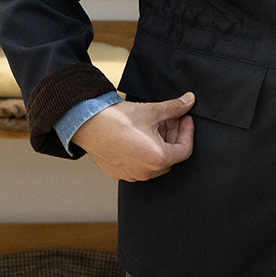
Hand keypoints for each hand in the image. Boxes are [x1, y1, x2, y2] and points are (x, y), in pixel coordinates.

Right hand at [71, 92, 195, 182]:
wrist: (86, 124)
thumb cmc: (117, 120)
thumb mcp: (152, 110)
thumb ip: (175, 107)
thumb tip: (189, 101)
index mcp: (158, 159)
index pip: (185, 150)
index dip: (188, 132)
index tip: (185, 118)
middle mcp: (146, 172)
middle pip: (170, 156)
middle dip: (173, 135)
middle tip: (171, 118)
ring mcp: (131, 175)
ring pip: (154, 161)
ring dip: (159, 143)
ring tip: (155, 125)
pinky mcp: (118, 173)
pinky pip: (139, 164)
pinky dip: (144, 151)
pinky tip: (140, 135)